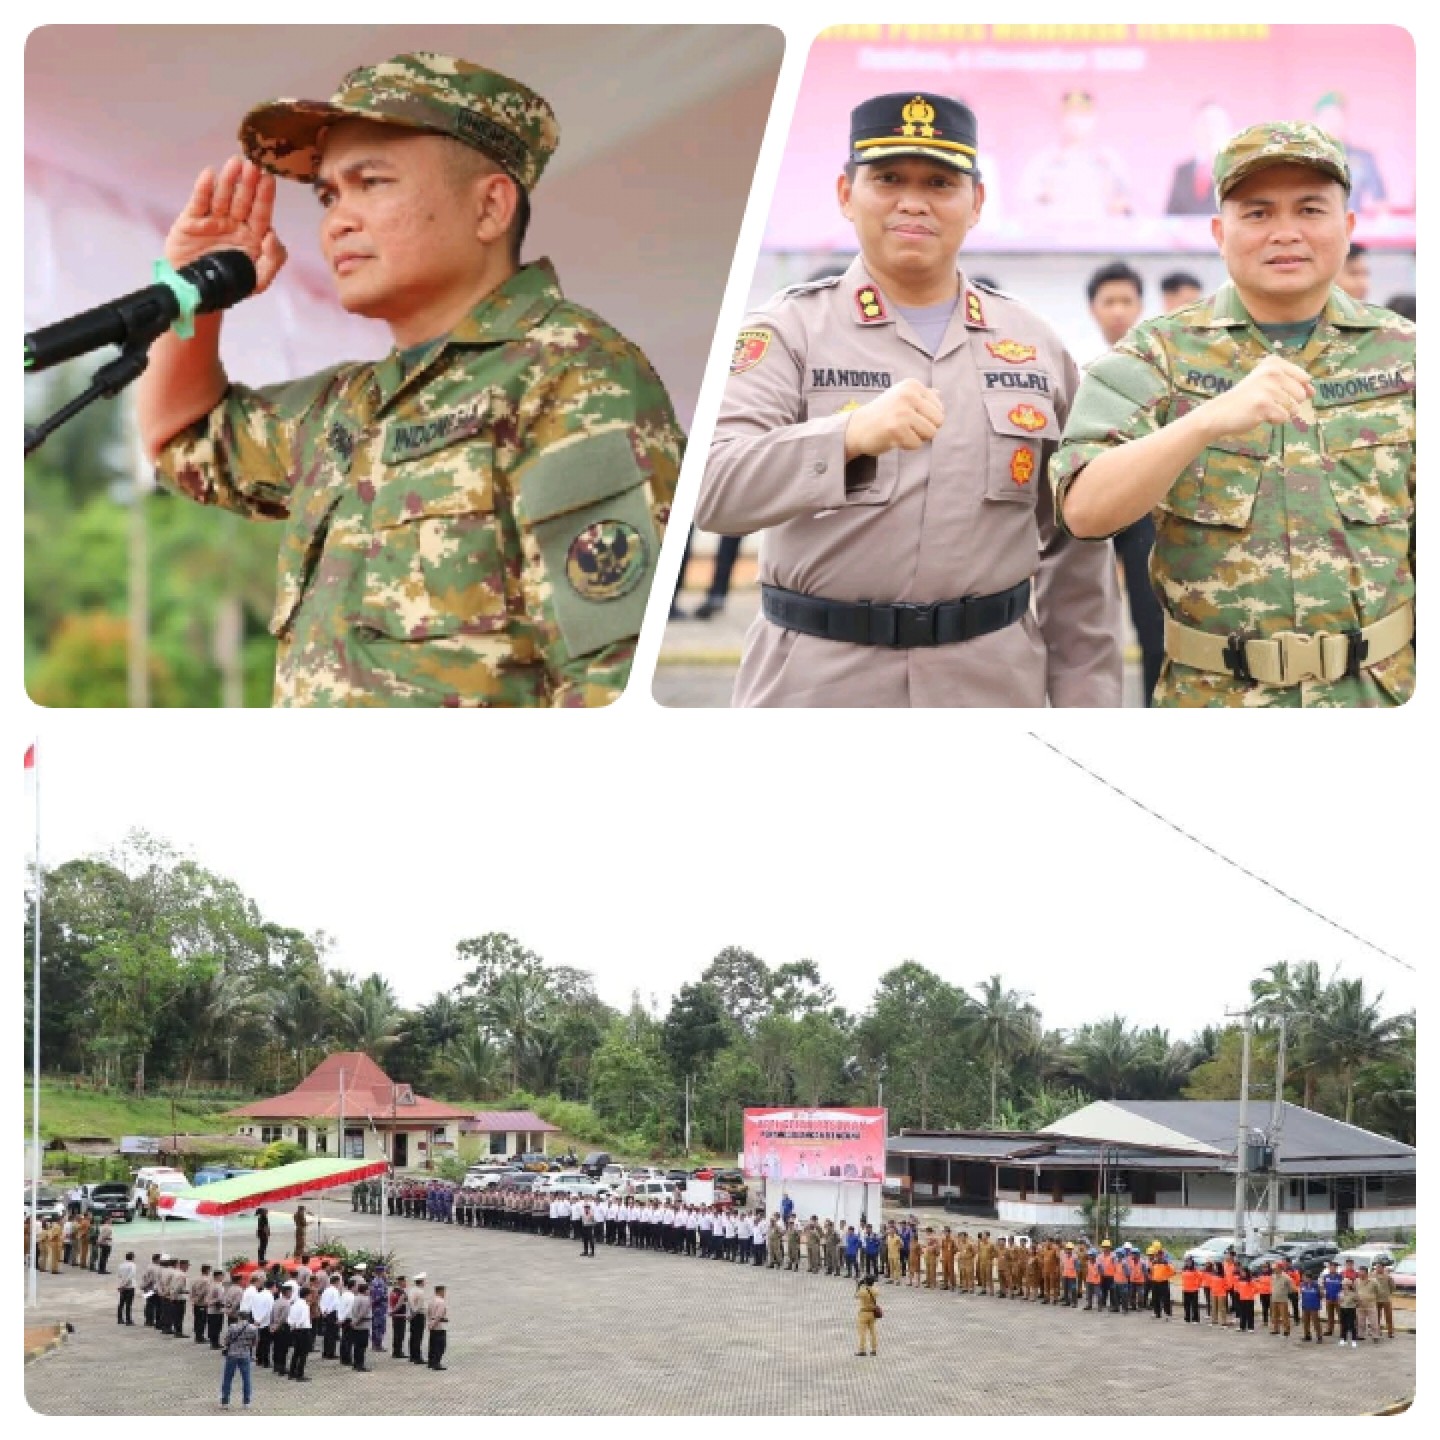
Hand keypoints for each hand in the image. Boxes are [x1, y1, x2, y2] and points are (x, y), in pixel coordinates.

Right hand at [164, 155, 286, 295]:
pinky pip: (198, 203)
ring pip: (222, 196)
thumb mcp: (260, 280)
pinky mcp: (192, 221)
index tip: (269, 178)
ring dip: (228, 180)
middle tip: (253, 165)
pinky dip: (203, 189)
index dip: (265, 196)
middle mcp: (234, 223)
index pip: (261, 212)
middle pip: (243, 199)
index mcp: (253, 234)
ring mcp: (213, 220)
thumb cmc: (233, 286)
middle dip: (248, 183)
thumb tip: (273, 235)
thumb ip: (274, 259)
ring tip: (235, 164)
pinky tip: (209, 175)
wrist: (200, 295)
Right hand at [844, 377, 944, 457]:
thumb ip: (921, 396)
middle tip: (908, 427)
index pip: (939, 409)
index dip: (928, 419)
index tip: (910, 417)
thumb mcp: (901, 397)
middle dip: (925, 429)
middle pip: (938, 421)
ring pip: (930, 433)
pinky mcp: (896, 429)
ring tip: (901, 432)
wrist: (857, 427)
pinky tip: (894, 438)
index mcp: (912, 385)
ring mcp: (902, 412)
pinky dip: (907, 445)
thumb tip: (940, 394)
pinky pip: (916, 444)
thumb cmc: (883, 414)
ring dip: (917, 438)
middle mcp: (908, 395)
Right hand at [1200, 353, 1313, 437]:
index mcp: (1274, 362)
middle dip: (1288, 403)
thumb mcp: (1269, 383)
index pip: (1305, 378)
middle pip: (1301, 394)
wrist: (1219, 413)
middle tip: (1266, 402)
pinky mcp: (1264, 404)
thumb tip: (1313, 392)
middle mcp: (1272, 371)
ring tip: (1262, 408)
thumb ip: (1294, 384)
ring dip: (1280, 413)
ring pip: (1294, 408)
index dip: (1295, 390)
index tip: (1275, 392)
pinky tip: (1259, 415)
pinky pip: (1284, 418)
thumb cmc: (1246, 399)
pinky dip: (1274, 421)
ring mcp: (1268, 388)